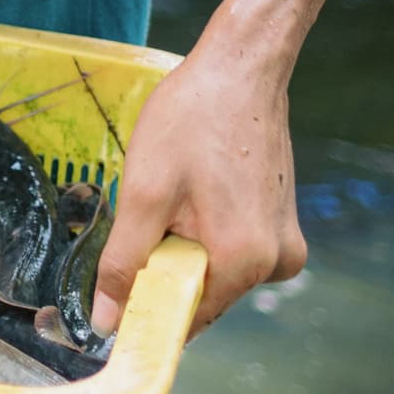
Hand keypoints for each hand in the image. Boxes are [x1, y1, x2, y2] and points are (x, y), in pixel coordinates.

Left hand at [91, 37, 302, 337]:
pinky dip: (207, 234)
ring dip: (186, 248)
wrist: (241, 70)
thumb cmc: (191, 121)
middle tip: (149, 216)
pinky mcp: (283, 226)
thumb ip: (125, 263)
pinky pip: (234, 251)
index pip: (184, 320)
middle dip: (166, 270)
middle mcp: (277, 264)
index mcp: (245, 262)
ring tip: (176, 194)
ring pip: (216, 272)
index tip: (115, 294)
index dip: (144, 311)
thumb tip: (107, 322)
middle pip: (201, 296)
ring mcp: (286, 245)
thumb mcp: (144, 193)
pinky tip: (198, 193)